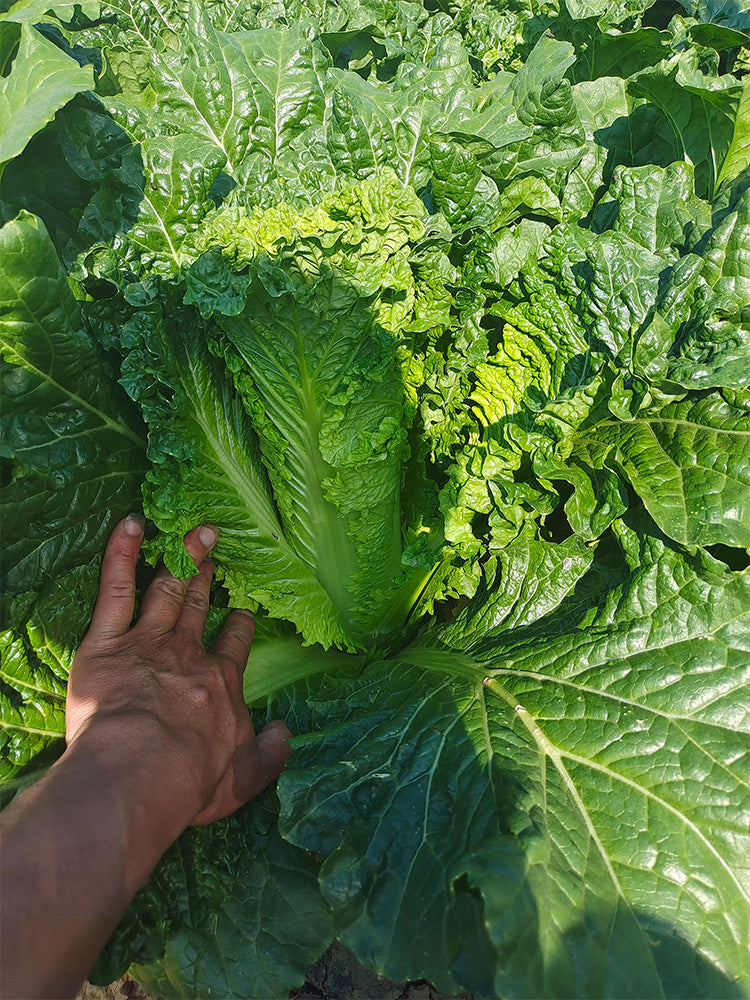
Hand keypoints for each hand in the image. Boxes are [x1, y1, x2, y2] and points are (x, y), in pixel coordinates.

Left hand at [67, 515, 291, 827]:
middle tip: (213, 550)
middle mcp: (187, 654)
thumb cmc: (190, 780)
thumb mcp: (243, 779)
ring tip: (192, 534)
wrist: (142, 770)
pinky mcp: (108, 640)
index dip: (238, 627)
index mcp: (220, 684)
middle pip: (198, 608)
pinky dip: (122, 554)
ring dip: (181, 558)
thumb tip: (285, 733)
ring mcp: (148, 641)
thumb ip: (268, 756)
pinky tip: (131, 526)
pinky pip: (116, 588)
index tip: (241, 613)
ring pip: (167, 590)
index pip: (233, 647)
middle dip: (208, 578)